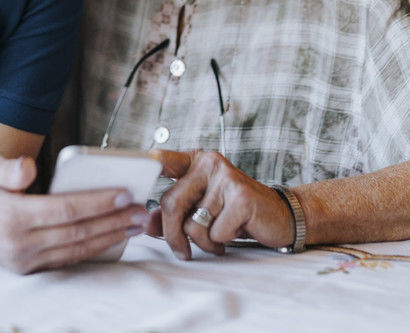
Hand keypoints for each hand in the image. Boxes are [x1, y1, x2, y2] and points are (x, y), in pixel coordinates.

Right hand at [0, 154, 148, 273]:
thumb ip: (8, 168)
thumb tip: (30, 168)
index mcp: (10, 216)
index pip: (64, 210)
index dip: (96, 203)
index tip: (124, 194)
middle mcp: (18, 244)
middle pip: (76, 233)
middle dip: (112, 222)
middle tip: (141, 211)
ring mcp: (22, 260)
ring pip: (75, 250)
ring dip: (109, 237)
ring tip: (134, 225)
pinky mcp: (26, 268)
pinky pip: (66, 259)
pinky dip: (92, 249)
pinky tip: (111, 237)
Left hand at [147, 149, 293, 259]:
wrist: (278, 217)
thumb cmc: (234, 213)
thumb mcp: (200, 210)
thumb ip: (171, 215)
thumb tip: (144, 223)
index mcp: (195, 161)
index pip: (163, 159)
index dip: (145, 165)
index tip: (131, 168)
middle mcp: (209, 163)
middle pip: (171, 203)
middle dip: (172, 235)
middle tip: (181, 251)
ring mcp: (226, 177)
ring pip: (192, 223)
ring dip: (202, 241)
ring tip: (217, 237)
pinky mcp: (242, 197)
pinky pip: (215, 231)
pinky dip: (221, 242)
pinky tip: (234, 232)